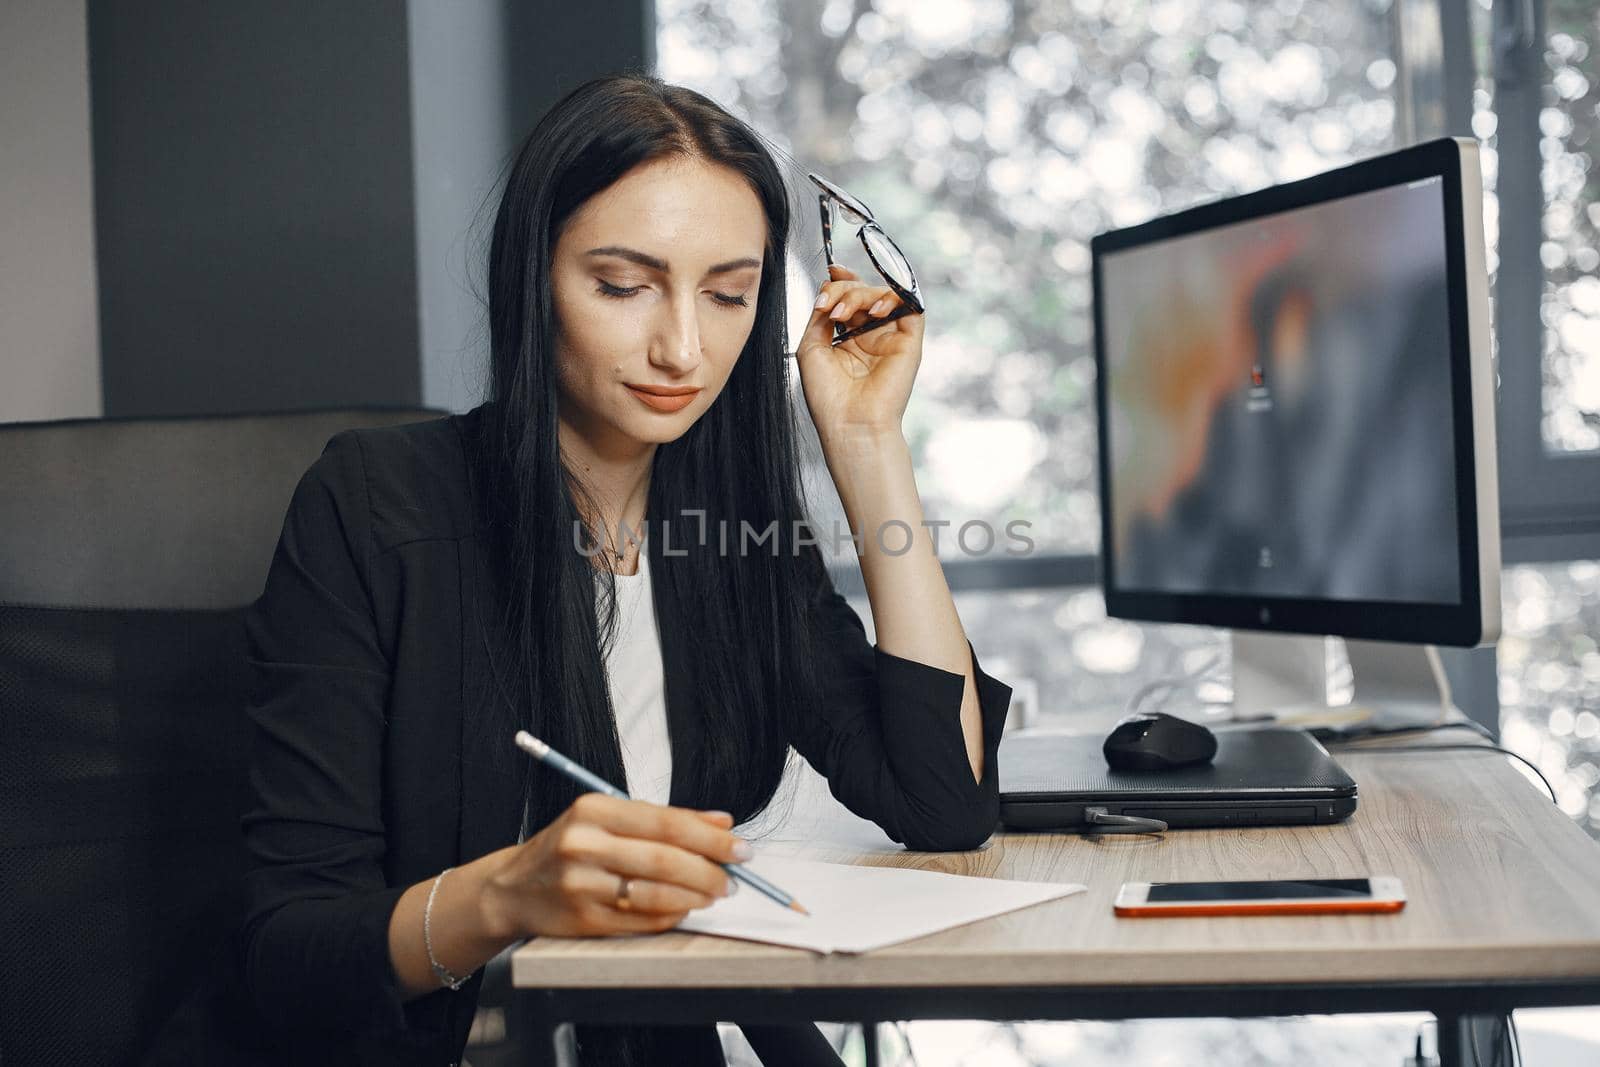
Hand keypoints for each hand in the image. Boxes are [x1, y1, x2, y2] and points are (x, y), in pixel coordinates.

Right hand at [479, 793, 746, 938]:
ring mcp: (581, 885)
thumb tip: (722, 821)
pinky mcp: (583, 920)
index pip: (666, 822)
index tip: (741, 846)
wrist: (514, 887)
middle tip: (733, 878)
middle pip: (665, 859)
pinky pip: (641, 920)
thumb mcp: (607, 819)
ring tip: (714, 894)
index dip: (711, 837)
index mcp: (594, 810)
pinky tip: (684, 909)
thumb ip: (664, 819)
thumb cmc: (569, 848)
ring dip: (695, 896)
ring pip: (656, 893)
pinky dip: (672, 915)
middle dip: (710, 870)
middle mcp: (584, 844)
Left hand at [795, 263, 925, 448]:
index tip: (830, 272)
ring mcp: (891, 338)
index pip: (849, 298)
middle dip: (843, 289)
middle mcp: (871, 336)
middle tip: (827, 306)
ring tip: (841, 315)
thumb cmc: (828, 396)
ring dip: (859, 294)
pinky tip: (873, 310)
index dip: (842, 281)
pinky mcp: (910, 342)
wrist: (850, 424)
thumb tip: (828, 287)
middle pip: (862, 292)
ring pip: (882, 294)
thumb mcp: (811, 347)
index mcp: (848, 339)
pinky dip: (892, 297)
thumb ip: (820, 315)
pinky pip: (911, 305)